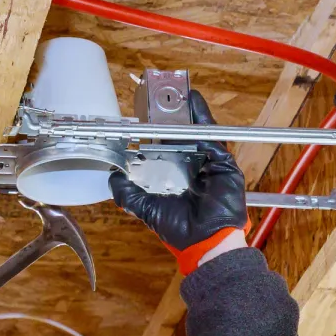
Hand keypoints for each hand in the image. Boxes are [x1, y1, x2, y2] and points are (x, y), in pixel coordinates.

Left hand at [109, 90, 248, 273]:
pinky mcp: (223, 163)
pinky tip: (193, 100)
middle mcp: (193, 170)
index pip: (165, 150)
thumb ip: (129, 194)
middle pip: (182, 138)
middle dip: (171, 119)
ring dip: (186, 113)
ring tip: (174, 93)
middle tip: (158, 99)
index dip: (155, 135)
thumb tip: (112, 177)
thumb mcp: (148, 209)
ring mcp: (209, 165)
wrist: (207, 242)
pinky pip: (213, 135)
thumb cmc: (182, 231)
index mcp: (177, 180)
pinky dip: (203, 117)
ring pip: (197, 133)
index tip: (144, 120)